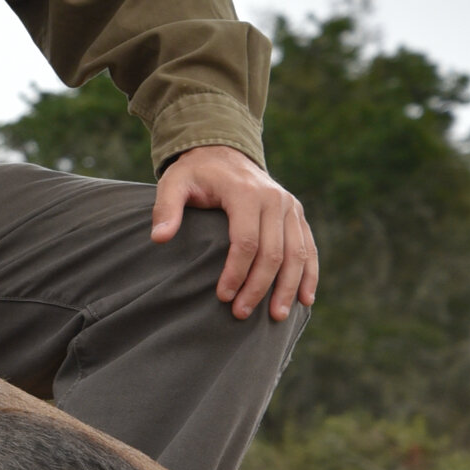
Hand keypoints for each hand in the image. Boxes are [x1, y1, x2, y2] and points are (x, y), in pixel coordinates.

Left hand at [151, 145, 317, 322]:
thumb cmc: (195, 174)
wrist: (223, 152)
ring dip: (288, 287)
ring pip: (297, 254)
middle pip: (273, 253)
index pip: (246, 241)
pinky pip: (309, 247)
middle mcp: (274, 199)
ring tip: (276, 316)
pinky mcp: (297, 214)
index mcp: (245, 193)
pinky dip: (310, 274)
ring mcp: (290, 207)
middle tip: (241, 313)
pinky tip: (305, 299)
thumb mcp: (173, 184)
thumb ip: (166, 209)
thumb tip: (160, 239)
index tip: (222, 297)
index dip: (236, 272)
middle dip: (259, 287)